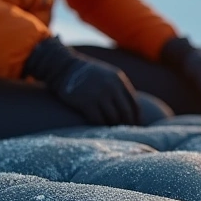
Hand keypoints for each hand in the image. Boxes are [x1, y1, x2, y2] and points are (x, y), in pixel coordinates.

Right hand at [23, 37, 140, 124]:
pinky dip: (100, 126)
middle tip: (126, 132)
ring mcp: (99, 95)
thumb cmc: (86, 74)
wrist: (64, 67)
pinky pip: (98, 120)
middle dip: (127, 124)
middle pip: (126, 113)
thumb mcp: (107, 75)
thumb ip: (119, 89)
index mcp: (119, 80)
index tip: (135, 126)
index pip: (134, 103)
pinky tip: (99, 128)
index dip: (136, 117)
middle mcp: (111, 87)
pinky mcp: (86, 103)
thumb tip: (130, 110)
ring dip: (112, 126)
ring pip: (113, 118)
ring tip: (111, 130)